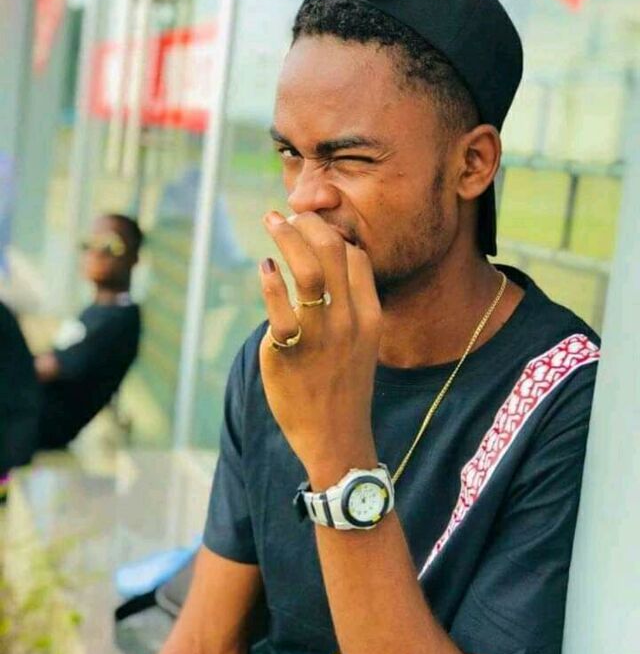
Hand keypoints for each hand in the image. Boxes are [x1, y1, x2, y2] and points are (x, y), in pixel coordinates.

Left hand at [259, 211, 380, 488]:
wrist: (336, 437)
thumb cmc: (344, 387)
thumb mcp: (361, 344)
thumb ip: (350, 307)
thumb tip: (325, 270)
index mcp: (370, 316)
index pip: (356, 257)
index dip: (332, 234)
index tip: (311, 227)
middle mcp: (349, 321)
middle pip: (333, 251)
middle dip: (308, 224)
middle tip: (286, 215)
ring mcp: (320, 335)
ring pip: (306, 269)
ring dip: (286, 237)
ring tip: (272, 222)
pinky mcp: (289, 350)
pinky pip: (278, 305)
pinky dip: (269, 280)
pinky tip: (264, 269)